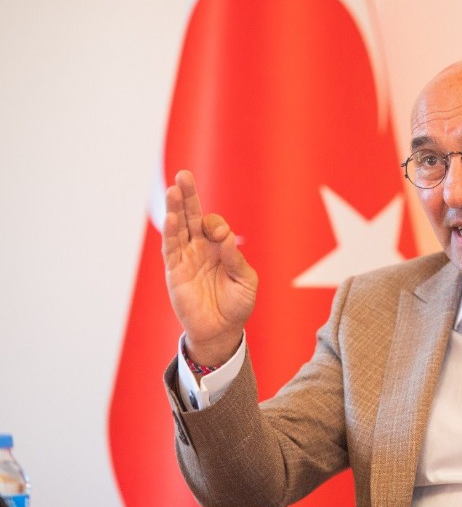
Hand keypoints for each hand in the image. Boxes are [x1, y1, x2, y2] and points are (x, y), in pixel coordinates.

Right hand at [162, 170, 257, 365]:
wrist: (222, 330)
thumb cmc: (237, 305)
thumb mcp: (246, 282)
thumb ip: (236, 260)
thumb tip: (225, 238)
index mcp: (219, 247)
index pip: (213, 225)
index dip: (216, 225)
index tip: (220, 237)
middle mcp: (200, 248)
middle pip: (191, 216)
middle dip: (187, 196)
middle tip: (183, 175)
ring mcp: (185, 259)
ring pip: (178, 229)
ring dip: (174, 209)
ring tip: (173, 189)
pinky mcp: (175, 272)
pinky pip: (171, 250)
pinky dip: (170, 234)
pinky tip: (171, 218)